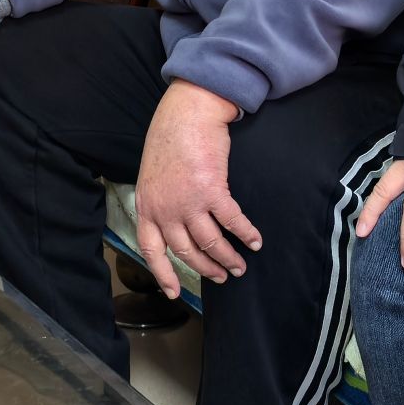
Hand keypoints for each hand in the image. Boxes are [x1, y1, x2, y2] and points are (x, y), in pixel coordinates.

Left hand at [134, 81, 261, 295]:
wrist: (188, 112)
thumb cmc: (171, 136)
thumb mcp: (153, 172)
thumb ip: (161, 198)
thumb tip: (174, 218)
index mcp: (148, 206)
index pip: (152, 250)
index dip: (163, 274)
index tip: (175, 292)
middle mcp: (165, 210)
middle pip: (187, 252)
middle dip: (207, 268)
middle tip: (222, 276)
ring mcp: (188, 203)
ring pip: (210, 243)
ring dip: (228, 258)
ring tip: (241, 266)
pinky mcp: (213, 192)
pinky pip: (232, 222)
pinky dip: (246, 234)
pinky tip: (256, 240)